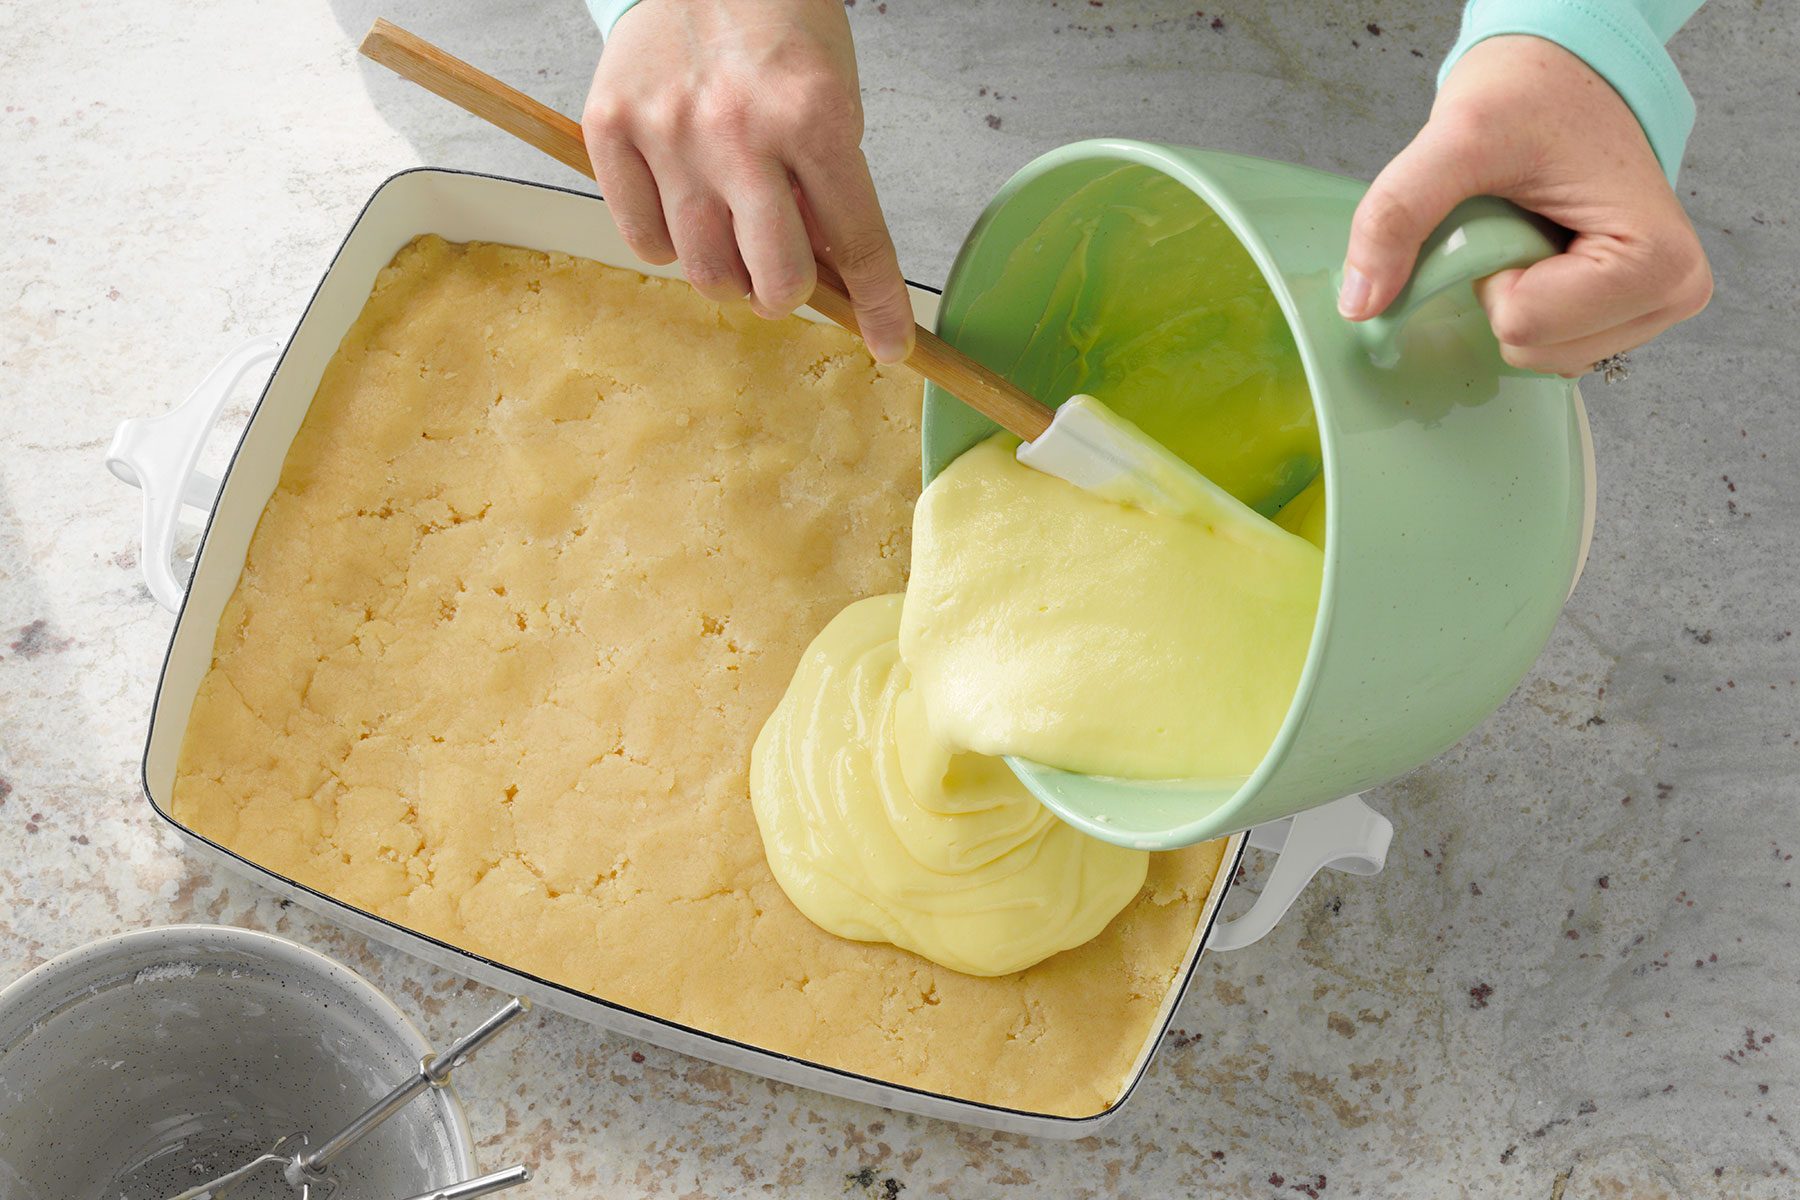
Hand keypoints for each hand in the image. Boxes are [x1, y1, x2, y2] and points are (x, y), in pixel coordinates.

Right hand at [582, 0, 914, 362]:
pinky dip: (670, 244)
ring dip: (730, 274)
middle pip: (775, 281)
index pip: (859, 242)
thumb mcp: (834, 99)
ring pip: (705, 273)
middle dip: (790, 294)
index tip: (890, 347)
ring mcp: (668, 132)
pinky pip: (644, 240)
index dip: (880, 307)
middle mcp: (738, 130)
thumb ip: (831, 189)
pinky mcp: (610, 128)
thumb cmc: (776, 29)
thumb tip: (833, 279)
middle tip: (787, 275)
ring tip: (734, 234)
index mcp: (812, 116)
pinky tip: (687, 206)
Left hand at [1339, 35, 1711, 376]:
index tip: (1512, 213)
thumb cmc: (1532, 96)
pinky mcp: (1622, 314)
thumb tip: (1358, 305)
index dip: (1492, 273)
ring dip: (1509, 297)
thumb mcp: (1457, 139)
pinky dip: (1520, 305)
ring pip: (1536, 357)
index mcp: (1658, 262)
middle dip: (1500, 290)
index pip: (1526, 324)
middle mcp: (1672, 294)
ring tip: (1530, 229)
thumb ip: (1398, 213)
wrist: (1558, 76)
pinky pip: (1543, 347)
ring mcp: (1649, 310)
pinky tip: (1535, 251)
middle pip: (1533, 350)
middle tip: (1517, 220)